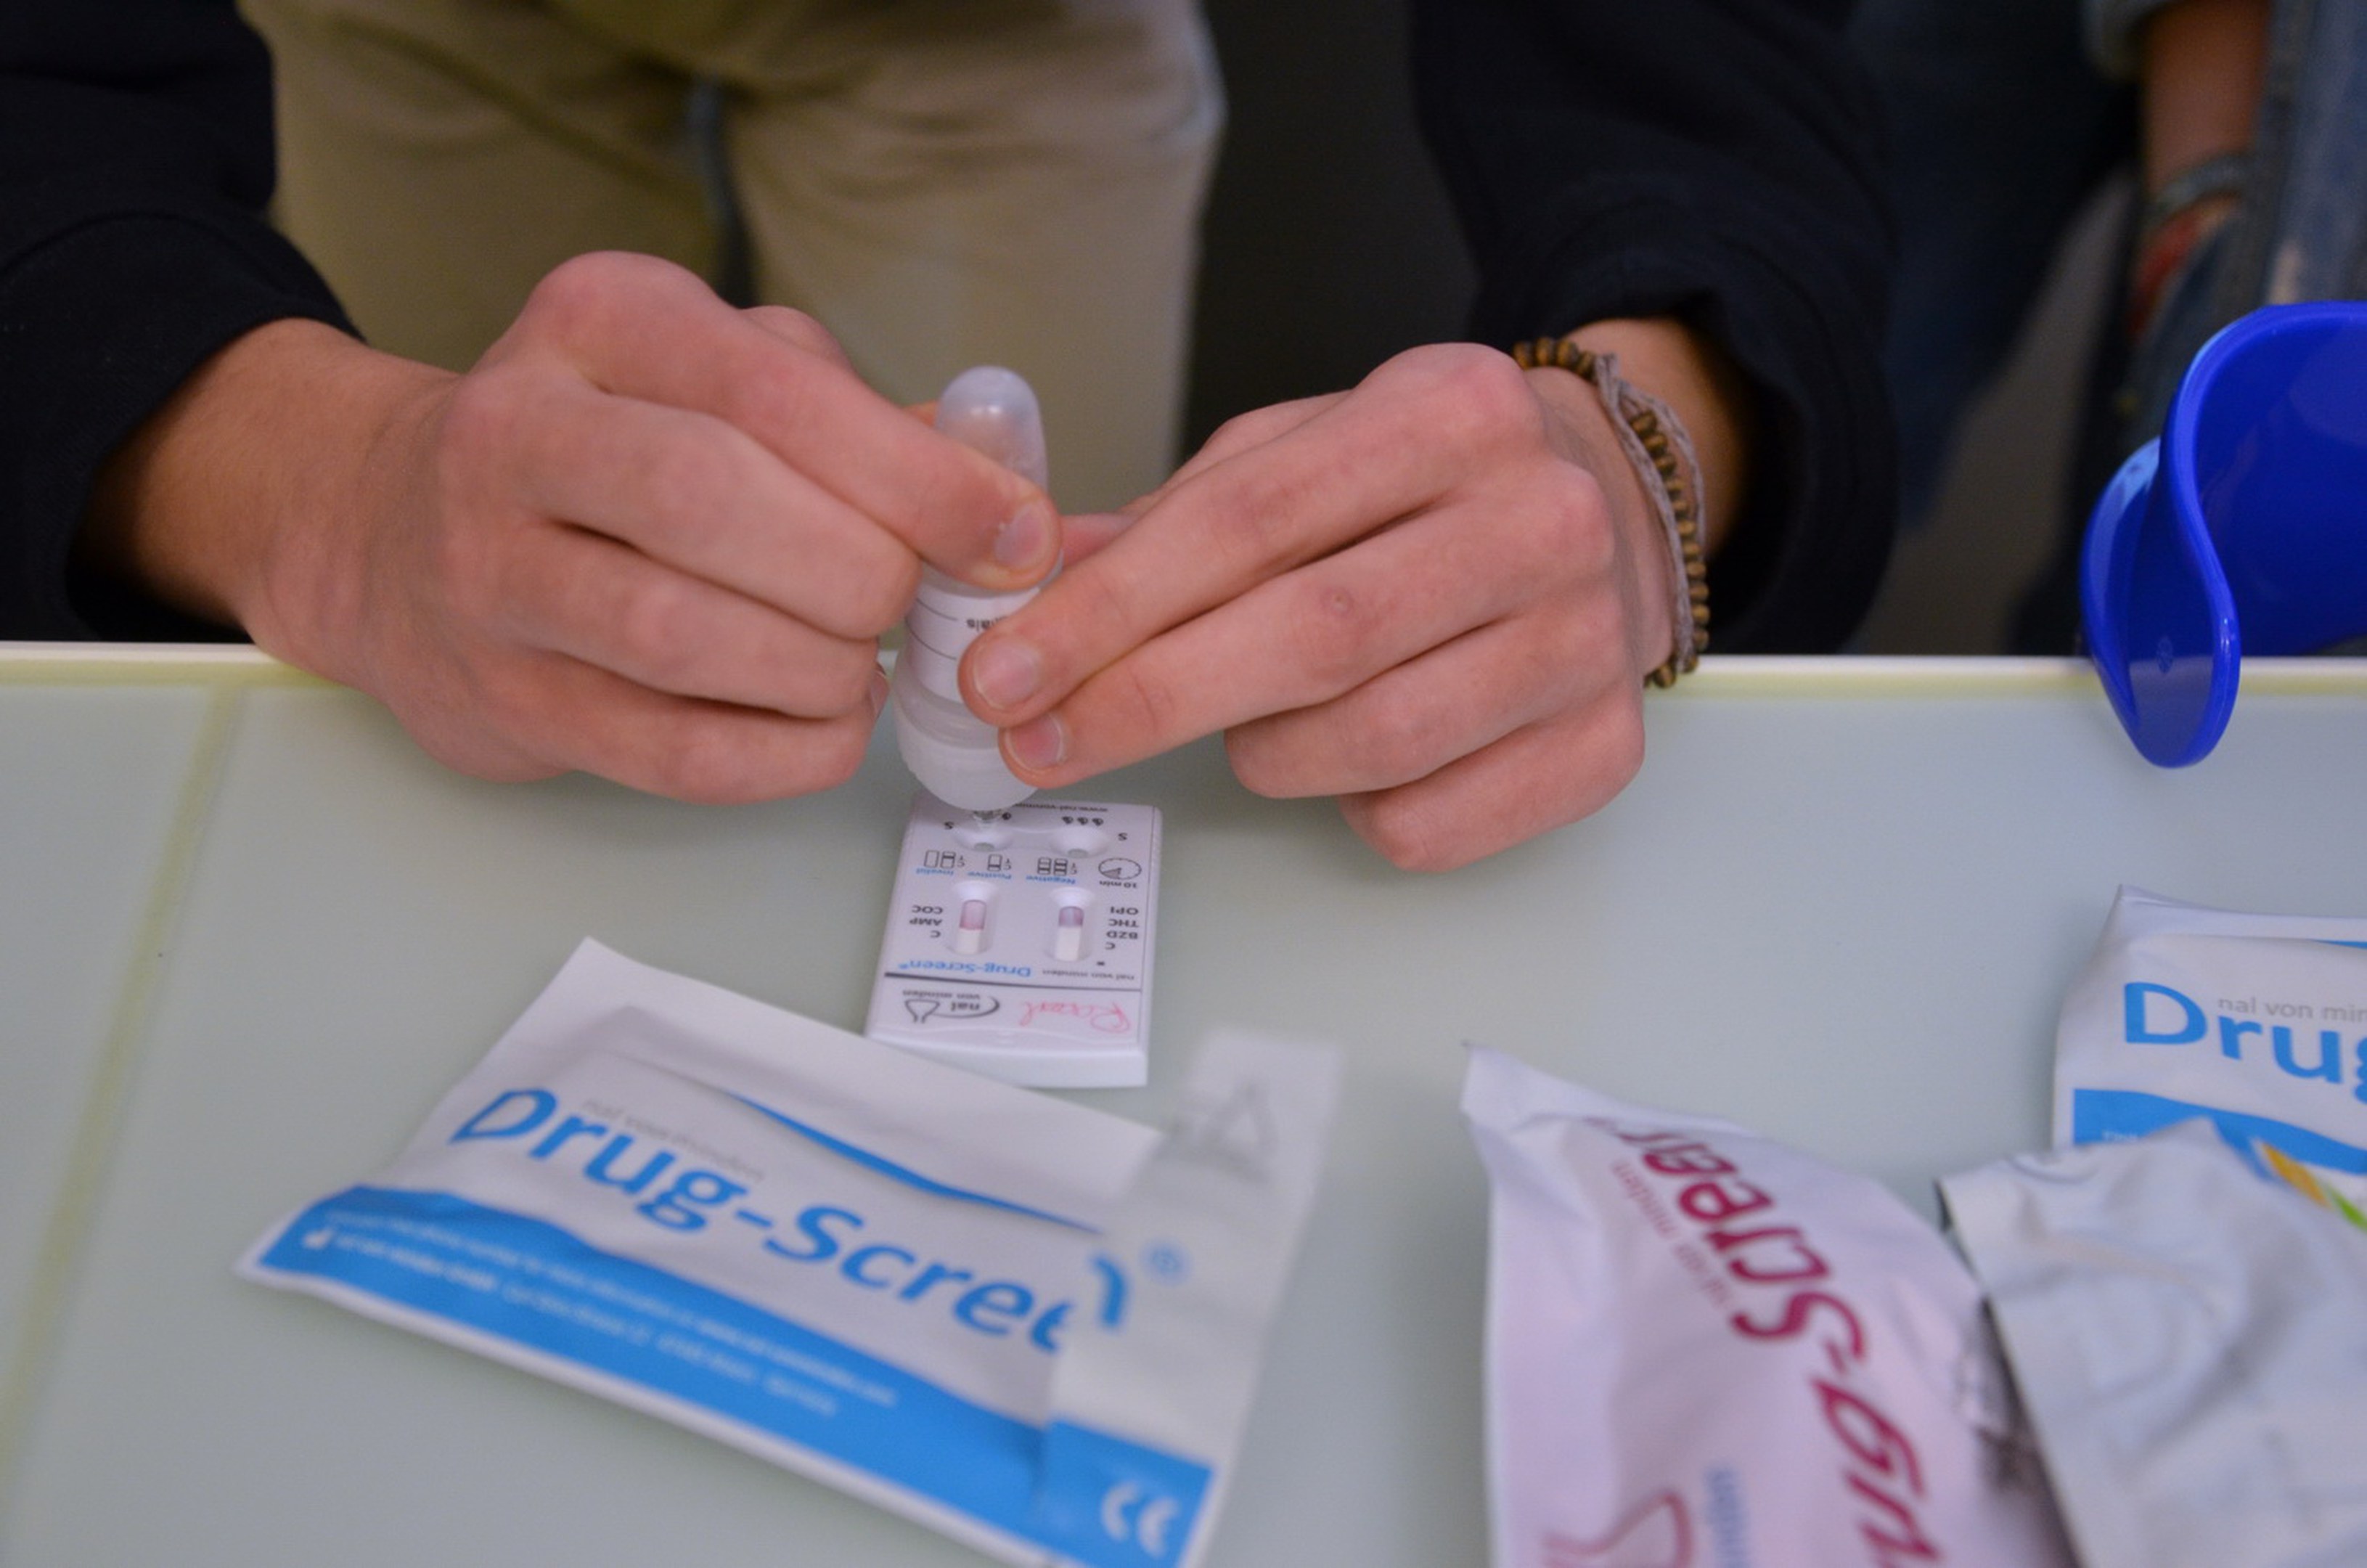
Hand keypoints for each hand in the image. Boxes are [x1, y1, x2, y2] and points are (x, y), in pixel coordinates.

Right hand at [86, 252, 1059, 800]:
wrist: (394, 531)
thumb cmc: (609, 447)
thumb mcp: (717, 373)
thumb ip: (854, 417)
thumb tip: (1006, 499)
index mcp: (600, 321)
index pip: (776, 392)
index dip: (919, 478)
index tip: (1013, 538)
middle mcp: (518, 429)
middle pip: (719, 502)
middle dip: (859, 574)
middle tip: (912, 607)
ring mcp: (489, 571)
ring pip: (682, 634)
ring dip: (818, 669)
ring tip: (860, 669)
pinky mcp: (499, 698)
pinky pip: (666, 750)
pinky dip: (777, 756)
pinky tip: (822, 732)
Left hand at [958, 340, 1688, 869]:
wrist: (1617, 514)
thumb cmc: (1431, 488)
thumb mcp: (1311, 450)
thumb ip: (1181, 516)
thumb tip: (1040, 588)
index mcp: (1451, 413)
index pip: (1249, 518)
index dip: (1110, 608)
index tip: (1005, 673)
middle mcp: (1541, 520)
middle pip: (1312, 635)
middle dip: (1146, 699)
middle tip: (1039, 742)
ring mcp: (1587, 643)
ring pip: (1370, 741)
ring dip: (1260, 754)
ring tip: (1240, 729)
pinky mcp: (1603, 752)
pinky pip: (1428, 823)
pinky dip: (1351, 810)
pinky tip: (1344, 764)